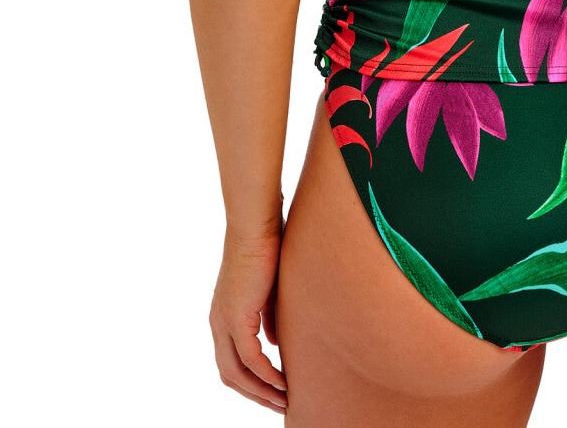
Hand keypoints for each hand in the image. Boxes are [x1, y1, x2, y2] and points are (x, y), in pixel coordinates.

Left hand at [209, 224, 287, 412]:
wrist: (256, 227)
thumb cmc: (266, 250)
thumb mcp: (269, 292)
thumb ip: (268, 319)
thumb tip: (273, 343)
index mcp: (223, 317)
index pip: (231, 362)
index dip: (251, 381)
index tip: (273, 391)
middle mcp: (218, 324)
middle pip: (230, 375)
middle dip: (255, 394)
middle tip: (279, 405)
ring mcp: (224, 322)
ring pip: (236, 373)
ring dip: (260, 391)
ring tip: (284, 400)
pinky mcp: (236, 318)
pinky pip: (249, 358)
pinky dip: (265, 374)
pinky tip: (282, 382)